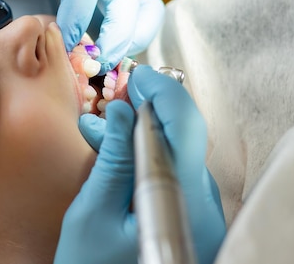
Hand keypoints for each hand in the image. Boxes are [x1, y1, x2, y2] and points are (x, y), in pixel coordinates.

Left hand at [0, 0, 163, 64]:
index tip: (64, 38)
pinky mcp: (100, 16)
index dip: (83, 9)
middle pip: (130, 0)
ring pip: (143, 15)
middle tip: (90, 63)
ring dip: (129, 44)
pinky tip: (93, 71)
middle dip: (118, 34)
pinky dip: (122, 54)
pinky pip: (130, 33)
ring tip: (98, 68)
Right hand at [70, 66, 224, 263]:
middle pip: (183, 135)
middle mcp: (201, 205)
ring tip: (100, 128)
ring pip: (176, 152)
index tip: (132, 78)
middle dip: (147, 109)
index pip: (182, 124)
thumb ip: (112, 156)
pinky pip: (172, 172)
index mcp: (180, 200)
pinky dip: (145, 155)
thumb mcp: (92, 210)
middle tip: (114, 98)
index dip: (159, 91)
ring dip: (141, 132)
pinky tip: (115, 152)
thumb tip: (120, 109)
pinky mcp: (190, 216)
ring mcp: (199, 212)